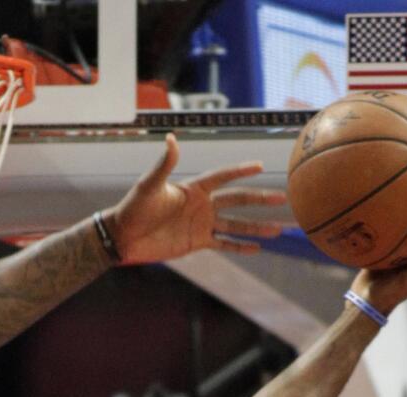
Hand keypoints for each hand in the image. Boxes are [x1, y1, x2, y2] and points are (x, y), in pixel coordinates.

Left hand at [102, 133, 285, 264]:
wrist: (124, 237)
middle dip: (259, 200)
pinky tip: (258, 249)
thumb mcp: (149, 186)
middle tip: (282, 198)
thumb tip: (171, 138)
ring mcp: (201, 224)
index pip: (222, 177)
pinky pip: (224, 243)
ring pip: (236, 224)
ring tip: (278, 229)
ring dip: (256, 227)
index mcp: (193, 188)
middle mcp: (201, 205)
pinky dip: (240, 247)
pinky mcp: (197, 242)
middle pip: (236, 200)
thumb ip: (164, 165)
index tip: (260, 166)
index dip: (239, 171)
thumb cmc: (134, 208)